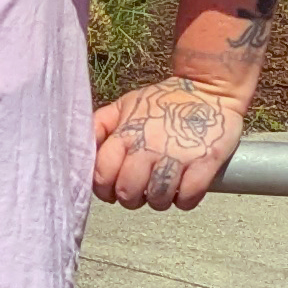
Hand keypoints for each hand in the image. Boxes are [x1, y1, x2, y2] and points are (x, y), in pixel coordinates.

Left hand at [91, 75, 250, 210]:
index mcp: (126, 133)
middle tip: (142, 190)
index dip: (104, 189)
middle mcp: (148, 145)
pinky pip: (188, 197)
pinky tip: (185, 189)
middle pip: (128, 192)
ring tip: (164, 189)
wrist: (210, 87)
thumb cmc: (164, 100)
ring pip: (158, 198)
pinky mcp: (206, 161)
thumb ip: (99, 125)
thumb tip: (77, 149)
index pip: (102, 174)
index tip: (114, 188)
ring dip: (160, 201)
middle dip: (132, 198)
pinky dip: (185, 200)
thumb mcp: (125, 105)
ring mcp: (178, 154)